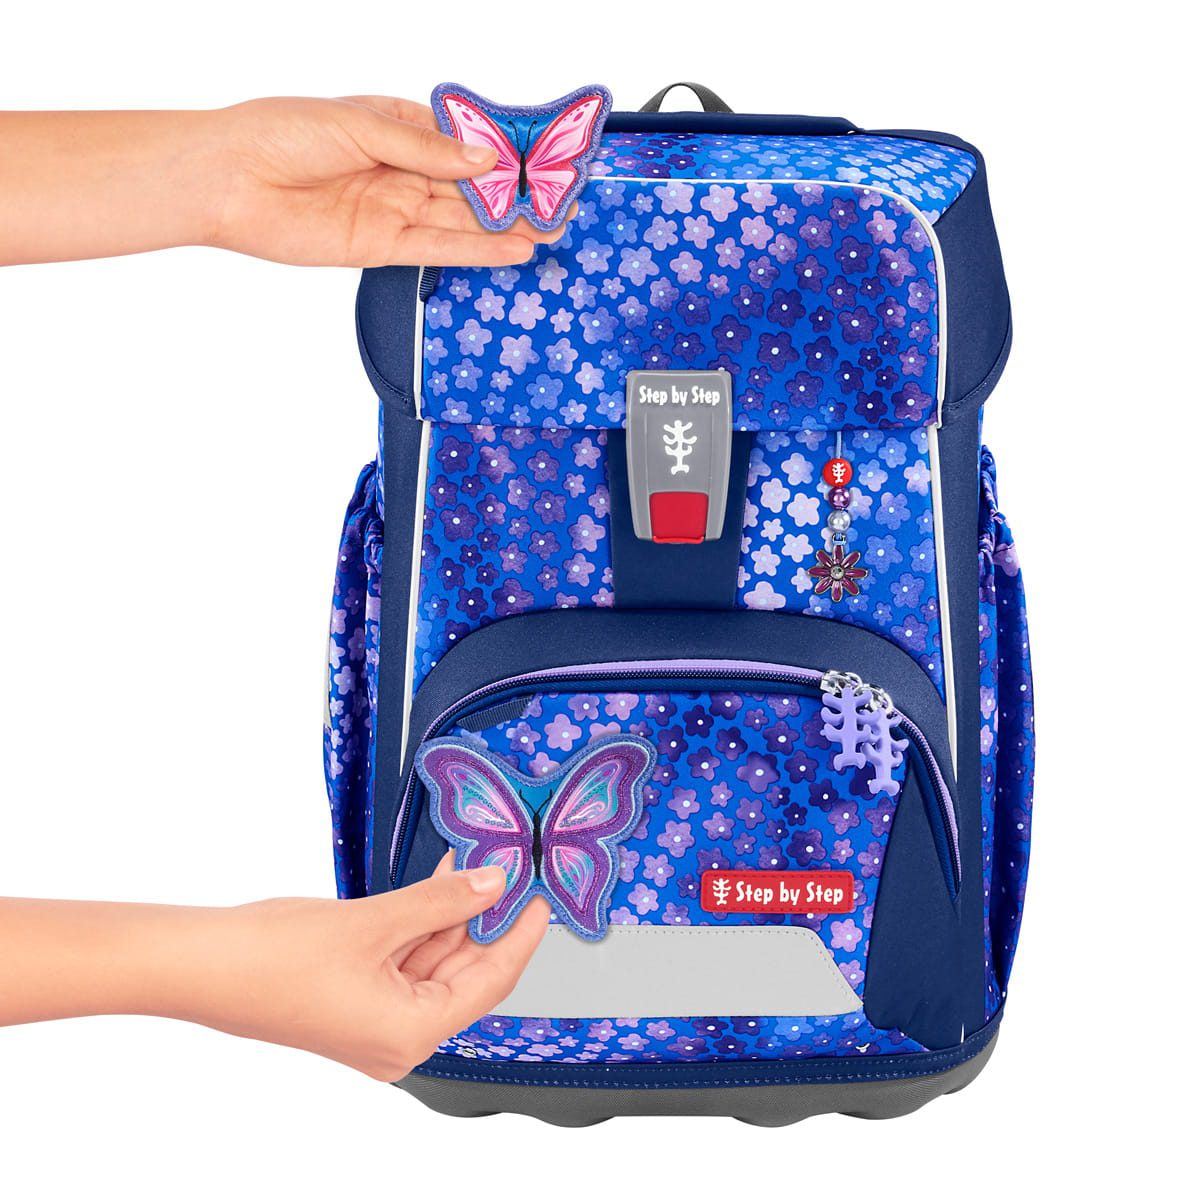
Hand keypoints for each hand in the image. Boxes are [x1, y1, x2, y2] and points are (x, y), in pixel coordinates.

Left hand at [0, 99, 570, 266]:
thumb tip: (483, 160)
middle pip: (470, 184)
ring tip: (553, 230)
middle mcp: (401, 168)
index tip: (546, 156)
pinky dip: (476, 251)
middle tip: (563, 202)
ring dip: (506, 227)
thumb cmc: (279, 135)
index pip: (464, 139)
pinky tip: (513, 250)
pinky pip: (438, 248)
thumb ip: (425, 149)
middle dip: (515, 193)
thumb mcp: (360, 125)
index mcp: (397, 125)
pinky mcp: (382, 245)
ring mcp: (394, 208)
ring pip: (462, 219)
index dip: (504, 149)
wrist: (228, 181)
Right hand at [203, 856, 549, 1078]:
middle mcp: (396, 1040)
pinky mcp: (353, 1004)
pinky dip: (419, 926)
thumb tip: (494, 882)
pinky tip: (433, 885)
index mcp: (410, 1035)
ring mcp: (372, 1025)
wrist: (203, 965)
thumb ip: (442, 901)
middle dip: (481, 918)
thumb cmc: (277, 957)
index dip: (519, 937)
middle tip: (503, 867)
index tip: (541, 901)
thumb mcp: (376, 921)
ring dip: (449, 915)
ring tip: (467, 864)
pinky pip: (402, 964)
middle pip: (461, 974)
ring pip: (432, 965)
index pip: (489, 983)